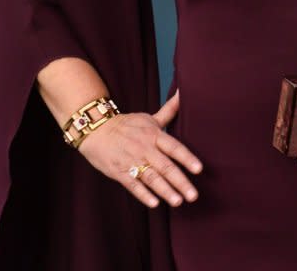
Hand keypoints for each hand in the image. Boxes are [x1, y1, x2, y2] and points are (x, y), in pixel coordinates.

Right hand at [78, 89, 203, 207]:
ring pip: (151, 178)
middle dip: (180, 182)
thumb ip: (169, 110)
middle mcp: (145, 148)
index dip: (187, 158)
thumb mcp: (149, 117)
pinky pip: (133, 185)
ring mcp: (132, 161)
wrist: (96, 129)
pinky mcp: (119, 172)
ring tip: (178, 202)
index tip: (199, 169)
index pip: (174, 147)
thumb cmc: (128, 124)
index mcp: (154, 135)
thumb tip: (184, 92)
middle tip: (194, 196)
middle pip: (165, 166)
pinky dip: (143, 194)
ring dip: (165, 191)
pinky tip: (154, 204)